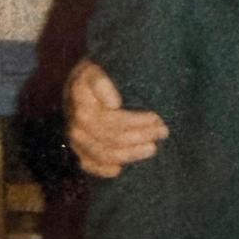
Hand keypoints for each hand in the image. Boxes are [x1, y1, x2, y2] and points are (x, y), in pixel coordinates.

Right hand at [65, 58, 168, 178]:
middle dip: (142, 134)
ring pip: (105, 152)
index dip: (136, 120)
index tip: (156, 117)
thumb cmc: (96, 74)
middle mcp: (76, 119)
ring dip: (131, 153)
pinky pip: (88, 165)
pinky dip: (103, 169)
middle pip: (113, 135)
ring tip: (152, 148)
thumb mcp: (97, 69)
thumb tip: (114, 104)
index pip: (113, 116)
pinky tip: (119, 170)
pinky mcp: (76, 150)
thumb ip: (102, 83)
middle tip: (163, 131)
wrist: (77, 83)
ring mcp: (75, 137)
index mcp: (81, 97)